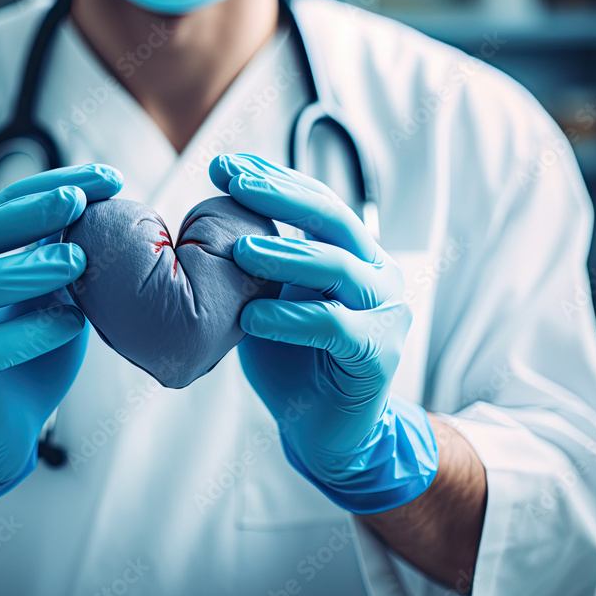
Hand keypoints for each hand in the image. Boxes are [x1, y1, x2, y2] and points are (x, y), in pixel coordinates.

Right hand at [0, 164, 122, 522]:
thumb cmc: (22, 362)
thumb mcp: (45, 302)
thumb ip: (57, 263)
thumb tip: (101, 212)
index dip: (47, 187)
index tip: (105, 177)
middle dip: (30, 214)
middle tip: (80, 201)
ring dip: (27, 269)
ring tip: (79, 262)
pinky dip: (31, 332)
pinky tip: (72, 322)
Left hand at [209, 154, 436, 513]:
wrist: (326, 431)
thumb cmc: (293, 361)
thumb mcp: (271, 299)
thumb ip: (260, 264)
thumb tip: (210, 216)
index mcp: (354, 252)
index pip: (315, 201)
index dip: (273, 178)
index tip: (224, 164)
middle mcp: (376, 272)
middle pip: (332, 219)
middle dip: (280, 196)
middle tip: (233, 182)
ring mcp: (384, 311)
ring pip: (336, 267)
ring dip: (284, 255)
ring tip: (237, 250)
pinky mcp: (379, 353)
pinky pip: (333, 326)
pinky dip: (289, 318)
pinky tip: (252, 317)